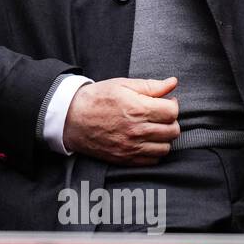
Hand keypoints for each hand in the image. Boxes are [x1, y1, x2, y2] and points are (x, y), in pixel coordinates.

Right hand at [62, 76, 180, 165]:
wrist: (71, 118)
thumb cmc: (96, 98)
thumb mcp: (122, 84)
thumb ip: (150, 86)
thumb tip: (173, 82)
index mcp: (138, 109)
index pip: (172, 111)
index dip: (172, 105)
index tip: (165, 103)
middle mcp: (137, 130)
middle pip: (173, 130)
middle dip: (170, 121)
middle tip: (160, 116)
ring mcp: (132, 146)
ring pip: (165, 147)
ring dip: (164, 138)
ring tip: (154, 129)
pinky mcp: (125, 158)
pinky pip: (153, 160)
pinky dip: (154, 151)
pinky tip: (146, 141)